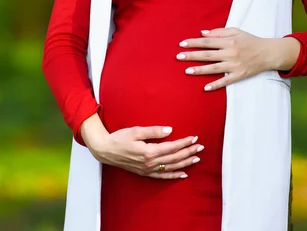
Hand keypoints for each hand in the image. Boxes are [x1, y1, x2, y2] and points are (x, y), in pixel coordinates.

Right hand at [81, 115, 202, 179]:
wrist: (106, 150)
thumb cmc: (120, 138)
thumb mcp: (136, 130)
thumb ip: (154, 131)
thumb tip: (170, 130)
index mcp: (149, 151)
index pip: (172, 147)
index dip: (184, 142)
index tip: (194, 137)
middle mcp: (150, 163)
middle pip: (174, 158)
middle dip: (188, 152)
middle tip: (201, 147)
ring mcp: (148, 170)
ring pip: (171, 167)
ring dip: (185, 163)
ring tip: (196, 158)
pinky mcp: (145, 173)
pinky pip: (163, 176)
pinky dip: (174, 176)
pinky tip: (183, 174)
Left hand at [176, 28, 300, 90]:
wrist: (267, 53)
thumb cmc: (250, 40)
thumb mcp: (236, 31)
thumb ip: (219, 32)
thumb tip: (203, 33)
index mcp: (229, 41)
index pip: (207, 42)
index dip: (194, 42)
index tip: (182, 44)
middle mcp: (230, 53)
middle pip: (208, 55)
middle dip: (192, 55)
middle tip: (179, 56)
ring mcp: (235, 65)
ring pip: (214, 68)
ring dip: (200, 70)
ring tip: (187, 71)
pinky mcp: (239, 75)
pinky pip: (226, 81)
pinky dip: (216, 85)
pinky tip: (205, 88)